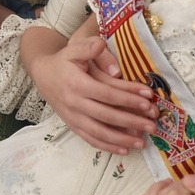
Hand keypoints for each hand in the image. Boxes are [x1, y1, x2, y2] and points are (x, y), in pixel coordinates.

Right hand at [28, 34, 156, 153]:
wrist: (43, 76)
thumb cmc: (63, 62)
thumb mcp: (73, 49)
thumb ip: (88, 46)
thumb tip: (101, 45)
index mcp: (77, 84)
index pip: (107, 94)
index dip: (129, 98)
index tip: (148, 100)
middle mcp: (74, 103)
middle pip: (107, 115)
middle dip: (131, 121)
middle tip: (152, 125)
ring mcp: (73, 117)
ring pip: (99, 132)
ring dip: (122, 139)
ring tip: (142, 142)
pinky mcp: (73, 126)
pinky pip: (91, 139)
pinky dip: (108, 146)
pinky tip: (124, 149)